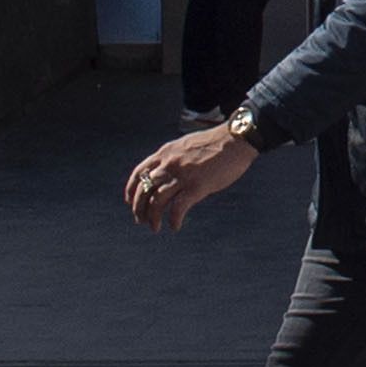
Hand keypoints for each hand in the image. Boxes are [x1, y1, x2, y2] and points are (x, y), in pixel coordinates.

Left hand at [124, 120, 257, 230]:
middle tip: (141, 220)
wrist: (236, 139)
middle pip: (144, 190)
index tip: (129, 201)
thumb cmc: (216, 143)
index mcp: (166, 153)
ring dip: (153, 217)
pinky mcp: (197, 187)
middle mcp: (169, 164)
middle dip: (139, 208)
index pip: (139, 172)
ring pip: (156, 201)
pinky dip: (173, 220)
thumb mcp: (186, 145)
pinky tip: (175, 226)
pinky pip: (178, 208)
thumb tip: (169, 173)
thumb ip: (174, 158)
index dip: (131, 189)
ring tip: (155, 227)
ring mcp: (182, 176)